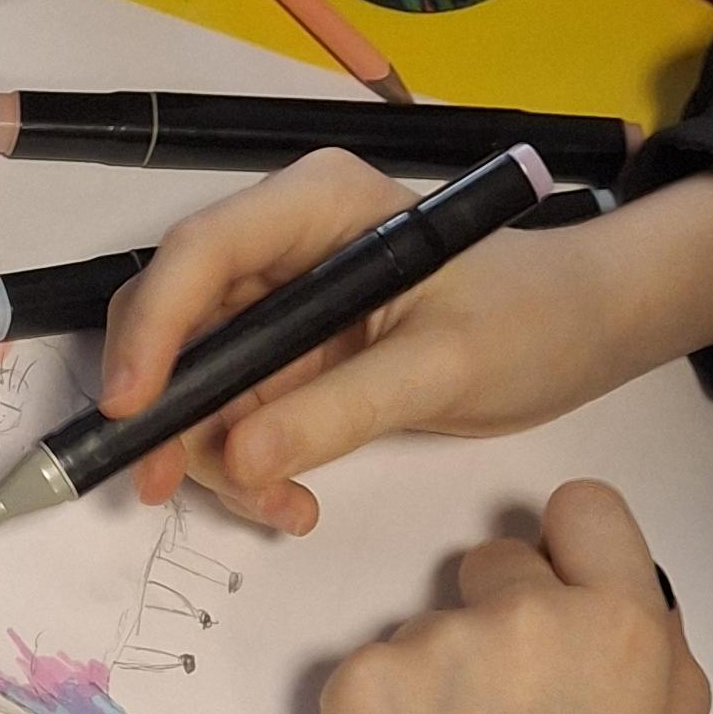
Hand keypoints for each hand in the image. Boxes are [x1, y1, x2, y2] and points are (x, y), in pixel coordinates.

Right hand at [96, 157, 712, 532]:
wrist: (582, 334)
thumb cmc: (534, 318)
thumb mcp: (445, 365)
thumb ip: (340, 410)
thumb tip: (239, 458)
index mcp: (316, 207)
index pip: (201, 253)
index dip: (153, 329)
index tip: (130, 409)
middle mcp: (280, 246)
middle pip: (174, 321)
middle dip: (168, 409)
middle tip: (163, 486)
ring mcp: (278, 304)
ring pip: (193, 382)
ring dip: (213, 455)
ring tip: (279, 506)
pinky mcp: (288, 358)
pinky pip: (233, 416)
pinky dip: (247, 467)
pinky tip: (292, 502)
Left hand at [317, 482, 709, 713]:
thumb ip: (653, 662)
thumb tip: (623, 604)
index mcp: (623, 627)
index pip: (585, 508)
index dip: (564, 548)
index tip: (552, 592)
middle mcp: (530, 614)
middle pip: (494, 560)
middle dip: (493, 617)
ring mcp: (434, 641)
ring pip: (426, 624)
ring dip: (434, 675)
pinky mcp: (355, 679)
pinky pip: (367, 668)